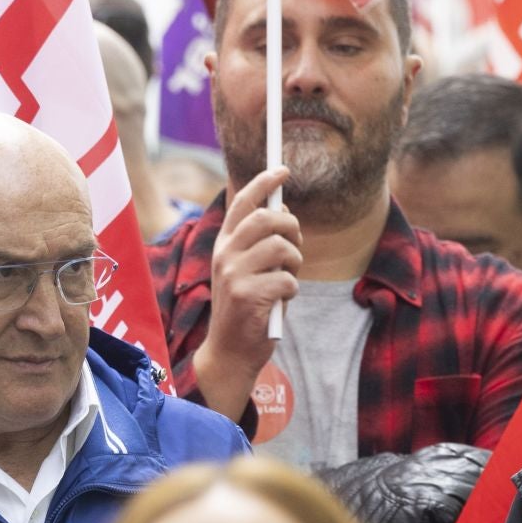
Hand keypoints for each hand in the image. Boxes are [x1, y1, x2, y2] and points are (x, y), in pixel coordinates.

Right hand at [189, 166, 301, 420]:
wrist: (230, 353)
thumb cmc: (248, 309)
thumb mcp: (249, 270)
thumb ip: (262, 243)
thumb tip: (284, 211)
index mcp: (223, 245)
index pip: (242, 203)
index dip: (264, 182)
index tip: (283, 170)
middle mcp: (224, 255)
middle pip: (266, 218)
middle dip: (291, 225)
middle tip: (297, 240)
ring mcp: (233, 275)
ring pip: (281, 248)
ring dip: (295, 261)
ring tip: (289, 277)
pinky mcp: (246, 296)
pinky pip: (286, 279)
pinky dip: (292, 289)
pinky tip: (282, 301)